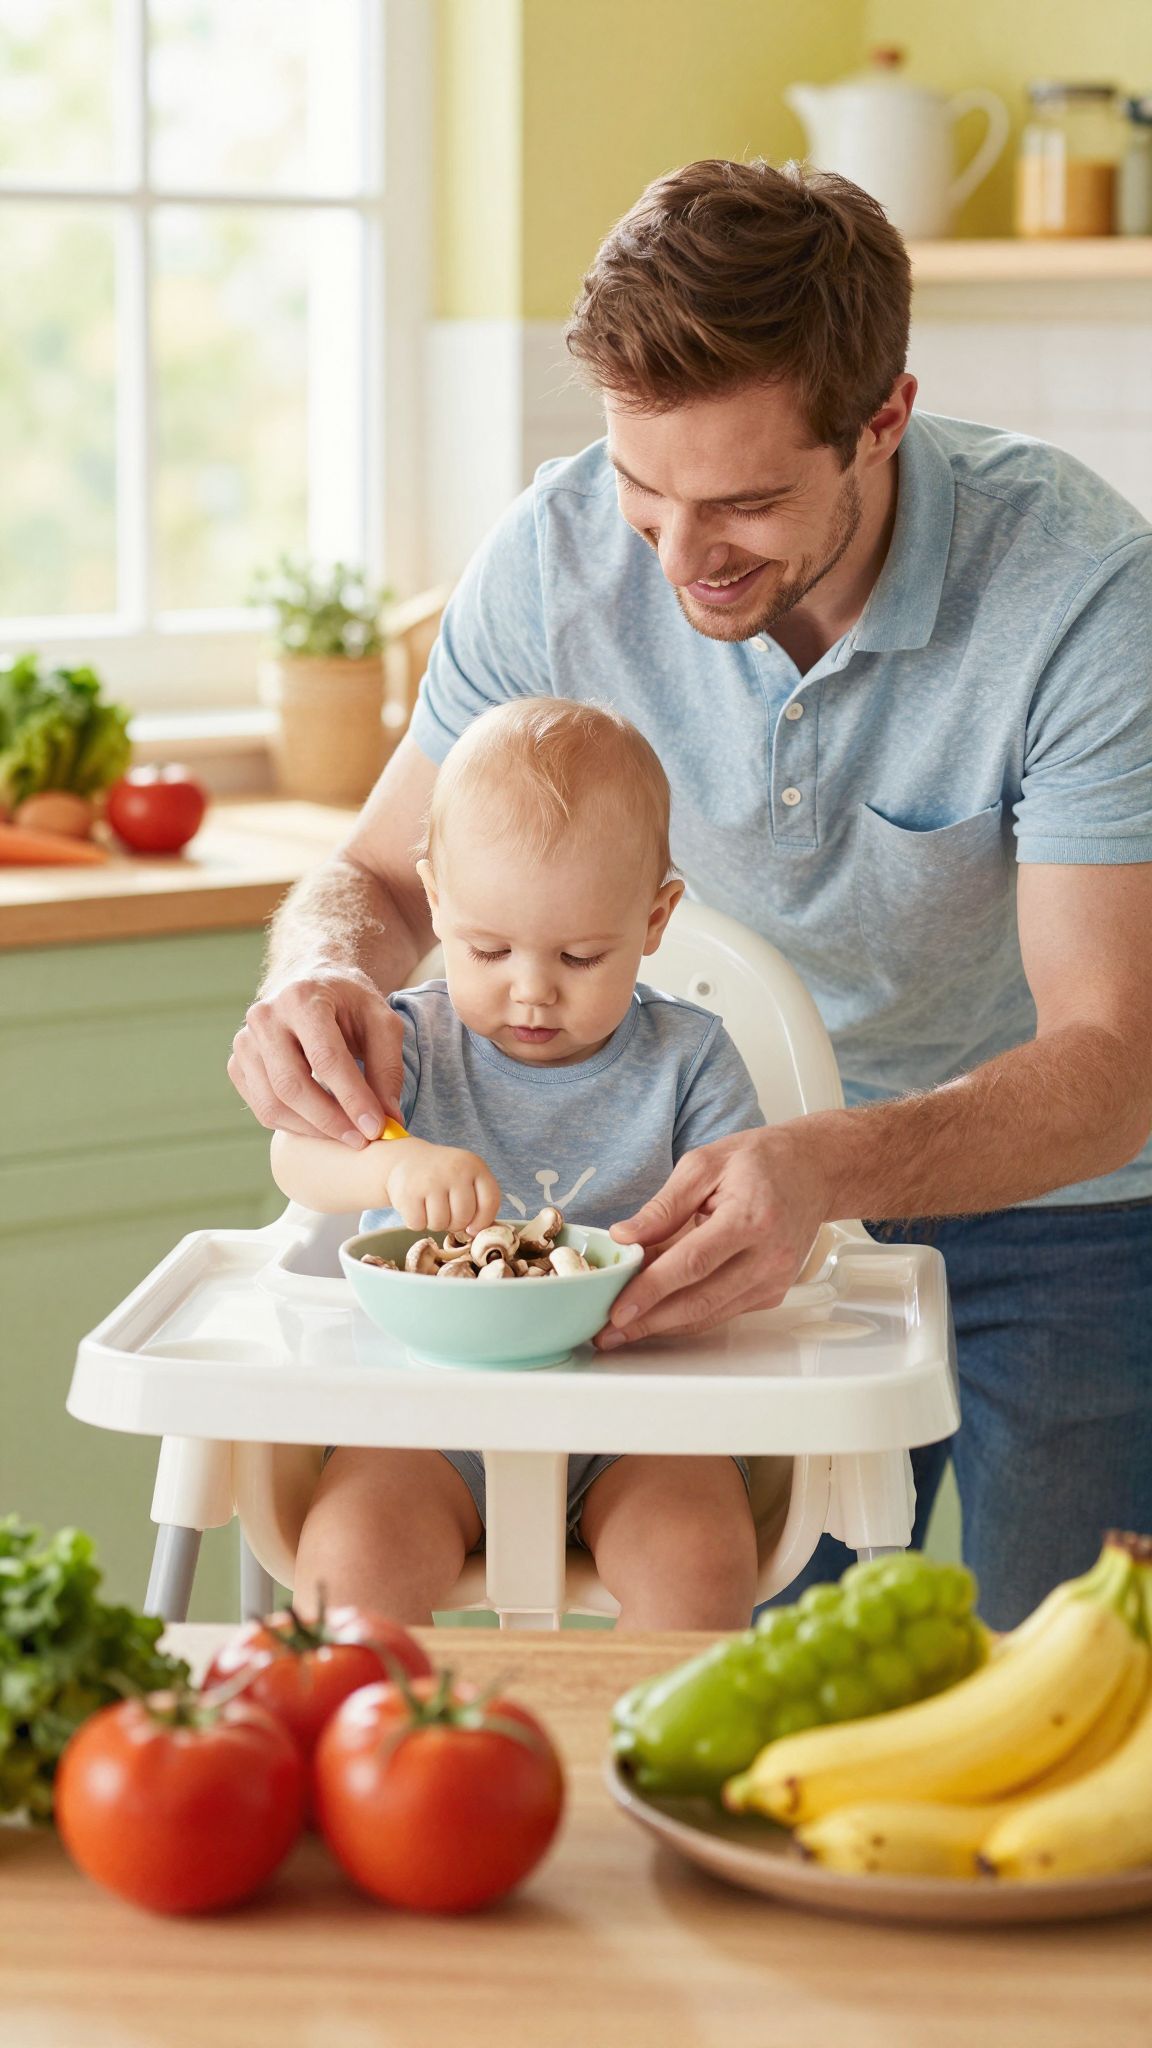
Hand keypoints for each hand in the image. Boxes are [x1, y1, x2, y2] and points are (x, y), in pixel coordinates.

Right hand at [229, 968, 403, 1144]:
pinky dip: (293, 1126)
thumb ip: (388, 1068)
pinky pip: (262, 1109)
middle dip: (330, 1121)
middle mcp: (265, 1017)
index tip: (375, 1128)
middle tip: (362, 1140)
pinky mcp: (238, 1064)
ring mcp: (245, 1041)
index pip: (325, 1058)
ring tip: (346, 1136)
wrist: (310, 983)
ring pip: (272, 1104)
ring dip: (312, 1130)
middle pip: (291, 1085)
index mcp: (302, 998)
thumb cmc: (349, 1004)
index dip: (351, 1098)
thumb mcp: (382, 1022)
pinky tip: (321, 1124)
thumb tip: (388, 1119)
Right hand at [383, 1136, 502, 1233]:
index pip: (490, 1202)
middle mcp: (454, 1170)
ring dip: (435, 1223)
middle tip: (447, 1213)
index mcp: (474, 1165)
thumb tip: (476, 1233)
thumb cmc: (442, 1175)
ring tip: (431, 1208)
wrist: (407, 1158)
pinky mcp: (409, 1192)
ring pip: (441, 1224)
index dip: (483, 1221)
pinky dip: (417, 1222)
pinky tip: (417, 1206)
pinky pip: (419, 1224)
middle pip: (464, 1217)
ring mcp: (431, 1180)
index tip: (472, 1228)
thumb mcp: (465, 1176)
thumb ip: (478, 1199)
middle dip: (455, 1224)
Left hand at [594, 1125, 829, 1348]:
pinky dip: (687, 1316)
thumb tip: (624, 1237)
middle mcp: (768, 1256)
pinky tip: (658, 1315)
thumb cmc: (760, 1161)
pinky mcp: (772, 1293)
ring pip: (710, 1315)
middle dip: (649, 1321)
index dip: (652, 1290)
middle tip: (608, 1333)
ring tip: (624, 1331)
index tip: (618, 1310)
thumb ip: (663, 1205)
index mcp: (751, 1218)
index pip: (693, 1263)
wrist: (815, 1171)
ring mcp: (774, 1280)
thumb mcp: (705, 1164)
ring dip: (664, 1326)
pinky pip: (723, 1312)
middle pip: (701, 1300)